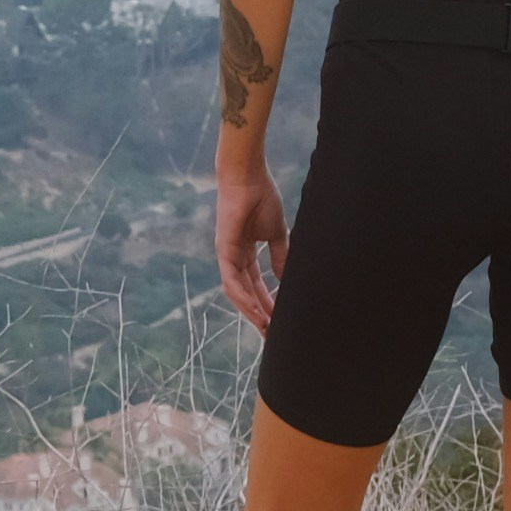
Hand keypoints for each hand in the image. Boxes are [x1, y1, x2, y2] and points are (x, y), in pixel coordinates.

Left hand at [214, 155, 287, 329]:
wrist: (249, 178)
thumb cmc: (262, 198)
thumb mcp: (277, 234)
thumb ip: (280, 256)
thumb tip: (286, 278)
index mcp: (247, 252)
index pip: (257, 284)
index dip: (268, 302)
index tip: (279, 319)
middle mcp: (234, 257)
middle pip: (247, 293)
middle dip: (259, 313)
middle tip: (272, 333)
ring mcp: (227, 256)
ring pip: (238, 292)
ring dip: (252, 311)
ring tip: (266, 327)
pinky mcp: (224, 251)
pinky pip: (232, 280)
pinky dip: (243, 296)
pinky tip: (256, 310)